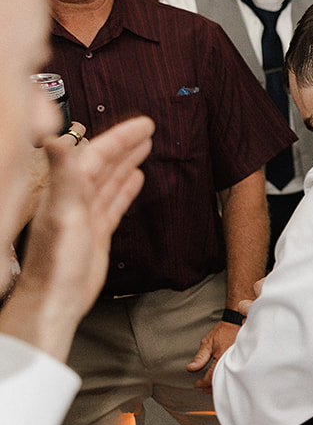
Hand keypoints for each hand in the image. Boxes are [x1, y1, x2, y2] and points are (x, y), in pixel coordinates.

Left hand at [0, 117, 152, 361]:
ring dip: (126, 163)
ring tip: (145, 148)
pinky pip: (114, 203)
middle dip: (125, 145)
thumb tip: (53, 138)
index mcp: (67, 189)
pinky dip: (125, 189)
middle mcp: (75, 198)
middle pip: (104, 164)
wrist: (55, 299)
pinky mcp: (96, 232)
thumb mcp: (62, 214)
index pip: (97, 154)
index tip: (145, 125)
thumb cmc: (56, 261)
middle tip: (148, 129)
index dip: (121, 137)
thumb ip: (62, 175)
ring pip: (110, 181)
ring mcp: (86, 215)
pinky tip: (136, 180)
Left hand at [188, 320, 240, 388]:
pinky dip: (228, 378)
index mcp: (221, 358)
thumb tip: (191, 368)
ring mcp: (238, 361)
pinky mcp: (242, 359)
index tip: (196, 384)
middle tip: (203, 389)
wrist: (239, 321)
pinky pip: (234, 372)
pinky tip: (224, 380)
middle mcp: (231, 361)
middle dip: (210, 387)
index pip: (210, 376)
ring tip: (211, 388)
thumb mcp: (208, 342)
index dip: (202, 382)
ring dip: (219, 384)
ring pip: (228, 378)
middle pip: (220, 381)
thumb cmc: (224, 330)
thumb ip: (200, 357)